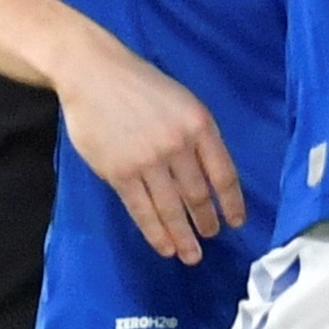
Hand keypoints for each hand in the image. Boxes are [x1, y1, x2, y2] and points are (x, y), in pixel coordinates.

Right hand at [53, 38, 244, 263]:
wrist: (91, 73)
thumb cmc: (138, 85)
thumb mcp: (182, 101)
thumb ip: (196, 135)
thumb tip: (208, 175)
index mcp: (200, 125)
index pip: (223, 174)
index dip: (232, 202)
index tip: (236, 222)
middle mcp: (178, 145)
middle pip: (199, 195)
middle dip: (206, 222)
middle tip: (210, 238)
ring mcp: (148, 160)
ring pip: (172, 208)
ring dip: (184, 236)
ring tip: (191, 255)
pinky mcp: (119, 172)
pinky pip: (142, 209)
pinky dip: (155, 232)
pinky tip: (165, 247)